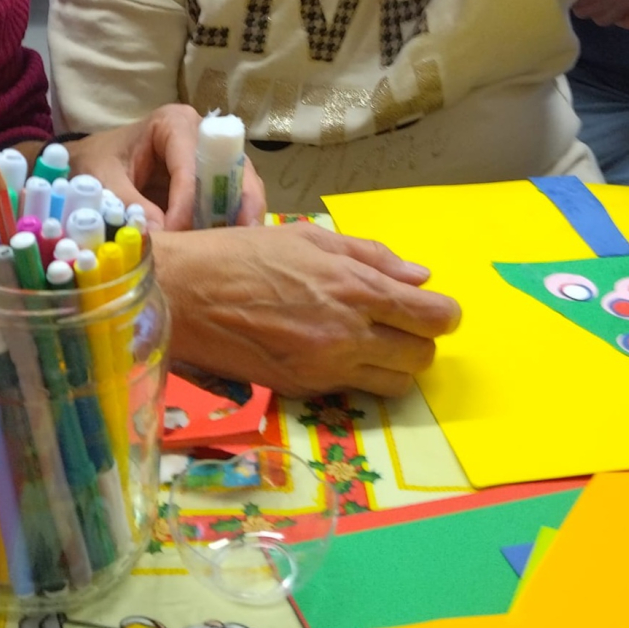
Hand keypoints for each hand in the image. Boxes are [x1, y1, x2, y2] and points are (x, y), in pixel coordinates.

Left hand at [65, 104, 266, 230]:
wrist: (94, 164)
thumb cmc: (98, 162)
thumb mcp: (102, 179)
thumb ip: (129, 203)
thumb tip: (160, 235)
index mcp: (174, 124)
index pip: (191, 165)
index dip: (188, 201)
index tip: (177, 232)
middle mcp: (203, 137)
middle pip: (234, 169)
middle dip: (241, 203)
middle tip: (242, 236)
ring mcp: (215, 160)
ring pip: (242, 186)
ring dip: (244, 216)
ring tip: (243, 244)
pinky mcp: (216, 183)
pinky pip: (234, 201)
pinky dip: (235, 223)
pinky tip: (233, 245)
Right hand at [152, 222, 461, 396]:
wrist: (183, 296)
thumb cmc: (246, 255)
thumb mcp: (312, 238)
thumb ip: (373, 257)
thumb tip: (420, 277)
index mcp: (355, 287)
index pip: (432, 316)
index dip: (444, 315)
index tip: (436, 310)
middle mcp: (349, 333)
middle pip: (422, 357)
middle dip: (421, 341)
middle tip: (401, 326)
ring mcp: (327, 367)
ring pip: (396, 384)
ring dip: (397, 366)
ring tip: (375, 344)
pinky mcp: (305, 390)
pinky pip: (354, 390)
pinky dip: (358, 375)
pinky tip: (335, 352)